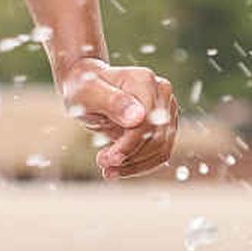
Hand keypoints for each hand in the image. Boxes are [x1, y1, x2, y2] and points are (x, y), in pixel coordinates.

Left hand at [62, 59, 179, 179]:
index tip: (107, 159)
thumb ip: (112, 102)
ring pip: (161, 148)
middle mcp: (162, 93)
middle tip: (102, 163)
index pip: (146, 122)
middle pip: (157, 138)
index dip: (129, 145)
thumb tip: (138, 117)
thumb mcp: (88, 93)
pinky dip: (140, 164)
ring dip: (135, 165)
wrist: (88, 85)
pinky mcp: (164, 124)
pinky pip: (159, 152)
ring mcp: (167, 108)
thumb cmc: (85, 87)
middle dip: (130, 157)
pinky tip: (119, 168)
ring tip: (108, 169)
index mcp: (145, 81)